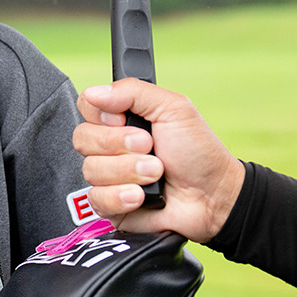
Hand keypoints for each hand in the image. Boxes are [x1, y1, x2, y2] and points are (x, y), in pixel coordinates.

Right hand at [72, 78, 244, 241]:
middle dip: (120, 146)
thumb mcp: (174, 109)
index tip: (125, 119)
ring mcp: (108, 176)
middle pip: (83, 138)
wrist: (213, 196)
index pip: (86, 106)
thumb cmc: (199, 153)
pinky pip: (96, 199)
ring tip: (156, 173)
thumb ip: (133, 91)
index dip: (102, 115)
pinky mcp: (109, 204)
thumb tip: (95, 92)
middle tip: (150, 147)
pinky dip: (122, 197)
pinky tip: (141, 196)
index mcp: (121, 119)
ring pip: (91, 170)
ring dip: (129, 172)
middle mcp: (110, 146)